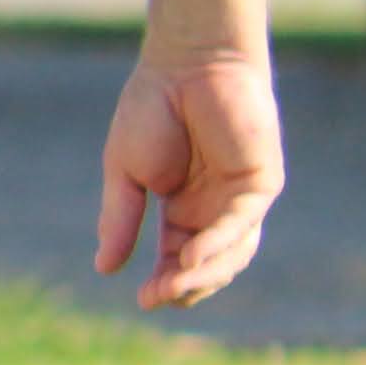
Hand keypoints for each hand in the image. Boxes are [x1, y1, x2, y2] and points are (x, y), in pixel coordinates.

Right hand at [98, 45, 281, 310]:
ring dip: (204, 275)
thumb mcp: (126, 172)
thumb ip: (121, 219)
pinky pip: (242, 221)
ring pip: (233, 252)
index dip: (165, 284)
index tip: (142, 300)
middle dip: (185, 287)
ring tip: (173, 287)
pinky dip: (218, 242)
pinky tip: (192, 258)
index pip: (179, 260)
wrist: (185, 64)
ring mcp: (241, 197)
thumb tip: (105, 269)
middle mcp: (216, 209)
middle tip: (156, 298)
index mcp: (184, 210)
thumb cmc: (154, 109)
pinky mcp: (260, 180)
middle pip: (210, 265)